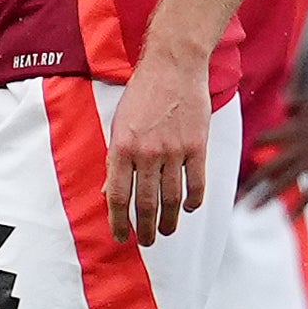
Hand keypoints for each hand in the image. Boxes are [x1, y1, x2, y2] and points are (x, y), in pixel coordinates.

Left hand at [104, 56, 210, 246]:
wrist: (173, 66)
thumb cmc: (142, 95)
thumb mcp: (119, 125)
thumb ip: (116, 161)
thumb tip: (109, 193)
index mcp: (122, 148)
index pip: (118, 196)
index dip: (119, 222)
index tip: (121, 236)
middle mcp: (147, 152)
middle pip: (146, 203)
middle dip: (145, 228)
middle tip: (146, 242)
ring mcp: (174, 150)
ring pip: (172, 198)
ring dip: (170, 220)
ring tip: (167, 231)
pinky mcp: (197, 146)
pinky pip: (196, 183)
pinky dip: (193, 200)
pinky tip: (190, 208)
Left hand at [239, 89, 307, 207]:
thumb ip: (294, 106)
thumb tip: (285, 103)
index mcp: (291, 129)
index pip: (264, 140)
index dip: (255, 148)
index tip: (242, 158)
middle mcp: (298, 146)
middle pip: (268, 167)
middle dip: (250, 183)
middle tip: (234, 197)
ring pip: (284, 182)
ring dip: (266, 197)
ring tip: (251, 210)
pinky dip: (298, 207)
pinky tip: (286, 218)